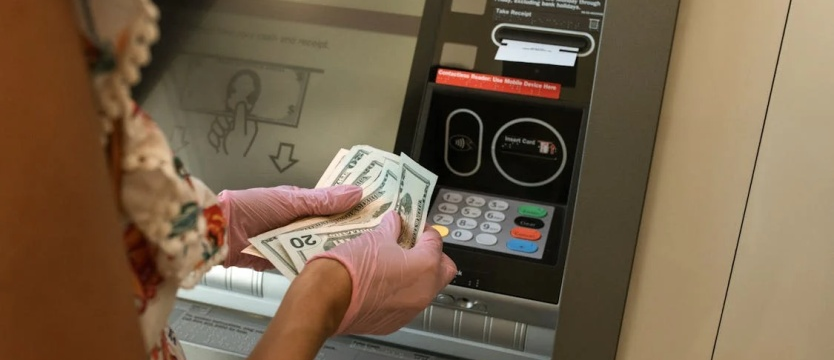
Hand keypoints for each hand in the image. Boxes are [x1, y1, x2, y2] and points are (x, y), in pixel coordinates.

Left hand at [217, 185, 362, 270]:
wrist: (218, 233)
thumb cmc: (249, 207)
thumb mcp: (291, 200)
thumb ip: (323, 200)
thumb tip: (354, 192)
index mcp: (299, 203)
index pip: (332, 205)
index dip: (351, 209)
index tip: (373, 212)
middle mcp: (296, 222)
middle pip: (327, 228)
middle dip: (345, 232)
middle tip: (370, 237)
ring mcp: (288, 241)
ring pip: (316, 246)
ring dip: (329, 250)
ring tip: (353, 254)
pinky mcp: (280, 259)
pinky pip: (301, 262)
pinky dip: (312, 264)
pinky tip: (328, 268)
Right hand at [307, 211, 457, 334]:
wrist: (326, 297)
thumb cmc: (350, 268)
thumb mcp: (375, 237)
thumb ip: (392, 229)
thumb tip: (395, 223)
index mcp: (425, 266)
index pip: (437, 242)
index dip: (425, 231)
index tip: (415, 227)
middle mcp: (423, 291)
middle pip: (443, 270)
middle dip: (433, 256)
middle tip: (414, 246)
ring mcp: (410, 310)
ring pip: (426, 289)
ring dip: (417, 276)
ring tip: (395, 263)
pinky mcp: (395, 322)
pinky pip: (407, 305)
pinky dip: (400, 293)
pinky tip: (382, 283)